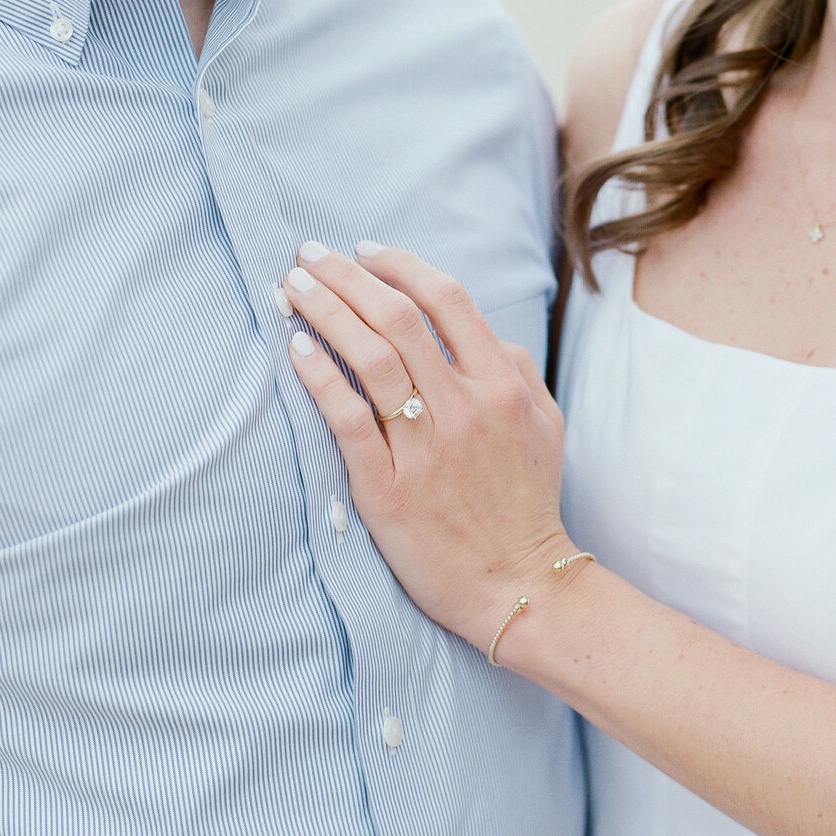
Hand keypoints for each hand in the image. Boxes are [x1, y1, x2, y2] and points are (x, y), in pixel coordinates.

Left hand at [281, 241, 573, 652]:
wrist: (520, 585)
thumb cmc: (527, 503)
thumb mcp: (544, 424)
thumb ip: (515, 368)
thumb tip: (478, 330)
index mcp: (502, 383)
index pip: (446, 299)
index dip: (400, 265)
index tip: (363, 249)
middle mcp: (465, 406)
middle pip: (396, 318)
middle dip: (344, 276)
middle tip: (307, 254)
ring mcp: (426, 447)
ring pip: (369, 358)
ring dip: (325, 312)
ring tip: (291, 287)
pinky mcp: (389, 488)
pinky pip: (348, 419)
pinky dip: (320, 377)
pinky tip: (297, 348)